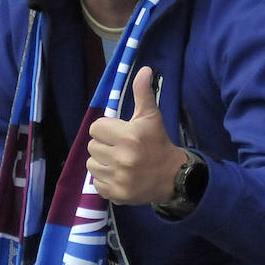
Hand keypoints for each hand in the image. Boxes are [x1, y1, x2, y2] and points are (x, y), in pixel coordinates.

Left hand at [87, 67, 187, 204]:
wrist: (172, 176)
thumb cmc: (157, 143)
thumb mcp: (151, 117)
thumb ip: (143, 93)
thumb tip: (145, 69)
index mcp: (130, 136)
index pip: (96, 128)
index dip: (106, 129)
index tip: (119, 133)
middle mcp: (123, 158)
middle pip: (92, 146)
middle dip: (104, 146)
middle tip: (120, 148)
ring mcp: (119, 178)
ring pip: (91, 164)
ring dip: (102, 162)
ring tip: (119, 162)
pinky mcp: (116, 194)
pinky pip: (96, 183)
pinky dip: (105, 180)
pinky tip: (119, 176)